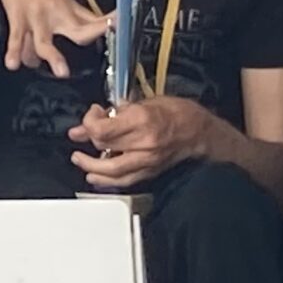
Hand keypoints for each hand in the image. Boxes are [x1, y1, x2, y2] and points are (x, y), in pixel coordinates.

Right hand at [0, 0, 109, 77]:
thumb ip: (76, 14)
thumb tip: (95, 26)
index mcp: (67, 9)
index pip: (93, 21)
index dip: (108, 24)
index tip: (119, 24)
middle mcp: (55, 14)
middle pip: (77, 31)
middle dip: (89, 38)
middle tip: (107, 43)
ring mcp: (37, 18)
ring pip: (46, 42)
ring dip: (53, 56)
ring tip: (62, 71)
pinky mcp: (18, 18)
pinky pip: (17, 38)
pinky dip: (14, 52)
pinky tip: (13, 63)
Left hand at [69, 95, 217, 190]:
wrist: (201, 132)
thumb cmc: (180, 113)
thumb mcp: (147, 102)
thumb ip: (119, 111)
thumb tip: (98, 116)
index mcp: (142, 120)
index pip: (102, 128)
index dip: (89, 121)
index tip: (92, 114)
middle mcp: (143, 142)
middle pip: (103, 147)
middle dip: (87, 140)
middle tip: (81, 135)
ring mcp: (147, 160)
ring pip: (110, 170)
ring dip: (90, 166)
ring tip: (80, 160)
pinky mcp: (149, 172)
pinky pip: (123, 181)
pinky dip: (106, 180)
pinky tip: (95, 176)